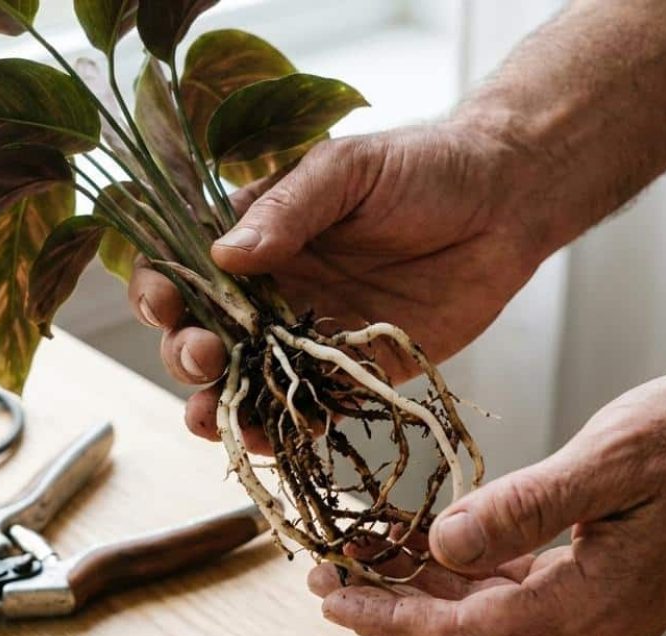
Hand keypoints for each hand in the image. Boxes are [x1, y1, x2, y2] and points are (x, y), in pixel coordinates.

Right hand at [127, 123, 543, 440]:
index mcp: (257, 234)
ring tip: (213, 420)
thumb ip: (288, 208)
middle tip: (204, 357)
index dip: (160, 290)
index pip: (185, 267)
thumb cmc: (423, 167)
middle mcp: (271, 289)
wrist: (505, 205)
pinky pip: (307, 407)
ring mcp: (308, 334)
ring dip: (220, 406)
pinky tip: (274, 439)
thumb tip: (223, 254)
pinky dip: (283, 430)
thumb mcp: (348, 169)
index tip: (163, 305)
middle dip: (187, 354)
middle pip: (202, 333)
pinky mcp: (353, 371)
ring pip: (246, 382)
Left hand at [308, 371, 665, 635]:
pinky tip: (427, 544)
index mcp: (594, 608)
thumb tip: (444, 543)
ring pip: (486, 621)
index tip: (331, 599)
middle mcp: (594, 629)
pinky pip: (513, 597)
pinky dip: (464, 576)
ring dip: (424, 593)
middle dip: (392, 610)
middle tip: (327, 576)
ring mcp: (599, 616)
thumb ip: (522, 508)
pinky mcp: (600, 592)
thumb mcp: (607, 460)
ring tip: (363, 556)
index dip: (390, 620)